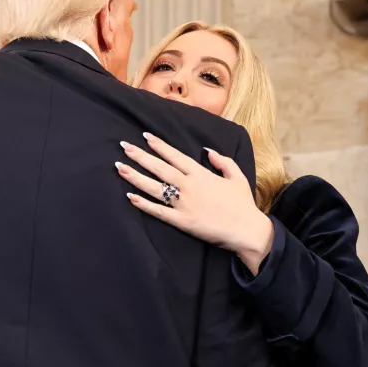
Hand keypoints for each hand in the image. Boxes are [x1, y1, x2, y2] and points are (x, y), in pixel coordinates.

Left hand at [115, 133, 274, 273]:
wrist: (247, 230)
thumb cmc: (242, 204)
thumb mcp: (236, 176)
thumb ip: (222, 161)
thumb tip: (207, 150)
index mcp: (201, 174)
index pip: (175, 156)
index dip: (159, 145)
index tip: (144, 136)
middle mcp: (189, 186)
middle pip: (160, 168)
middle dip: (140, 156)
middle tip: (124, 147)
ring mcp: (183, 203)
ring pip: (154, 187)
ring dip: (135, 177)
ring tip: (120, 168)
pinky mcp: (181, 221)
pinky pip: (158, 211)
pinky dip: (143, 204)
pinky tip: (130, 197)